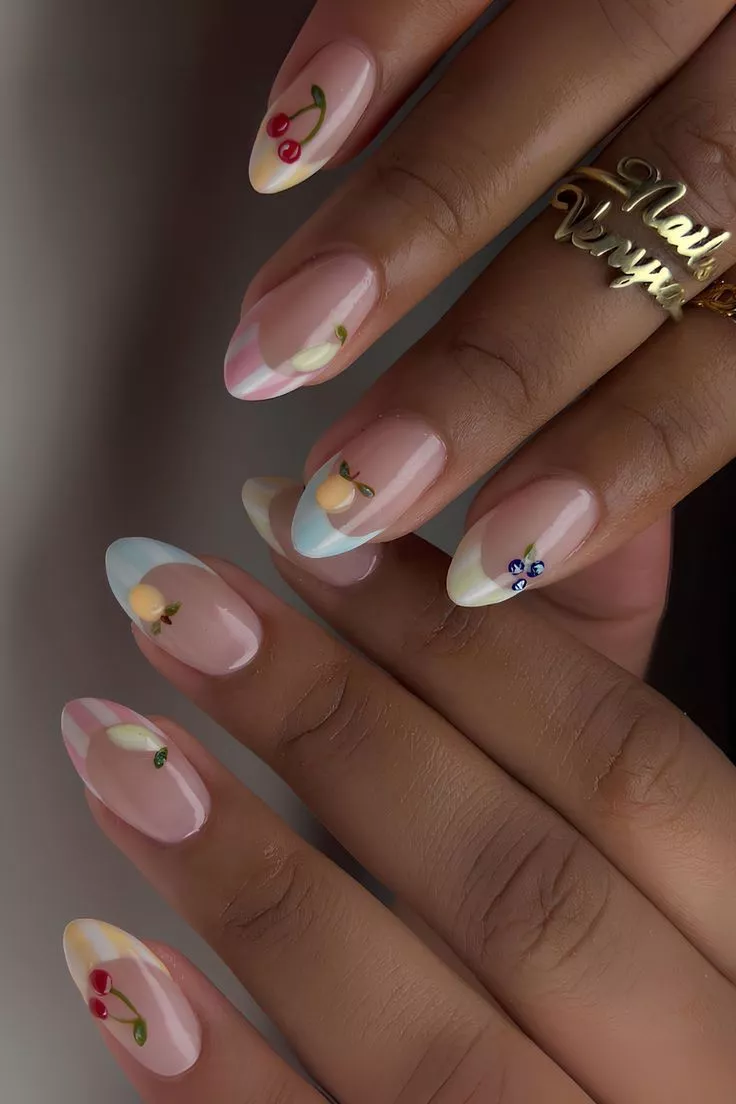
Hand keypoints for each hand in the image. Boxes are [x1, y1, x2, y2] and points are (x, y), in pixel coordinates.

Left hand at [61, 512, 735, 1100]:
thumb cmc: (672, 1032)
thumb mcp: (684, 892)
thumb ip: (599, 751)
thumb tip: (514, 561)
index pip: (627, 768)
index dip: (463, 644)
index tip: (315, 544)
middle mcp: (711, 1085)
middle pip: (516, 880)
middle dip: (333, 722)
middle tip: (187, 607)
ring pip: (426, 1046)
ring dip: (251, 879)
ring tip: (121, 749)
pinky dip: (225, 1082)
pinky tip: (122, 966)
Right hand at [224, 3, 735, 611]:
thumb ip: (700, 352)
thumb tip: (566, 492)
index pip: (724, 361)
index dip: (606, 468)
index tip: (487, 562)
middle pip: (626, 247)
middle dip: (477, 383)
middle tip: (354, 486)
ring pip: (548, 98)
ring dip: (399, 232)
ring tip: (281, 338)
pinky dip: (380, 32)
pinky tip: (292, 140)